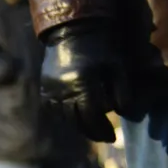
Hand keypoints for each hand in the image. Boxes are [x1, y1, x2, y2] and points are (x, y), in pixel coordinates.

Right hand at [41, 22, 128, 142]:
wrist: (72, 29)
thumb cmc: (101, 47)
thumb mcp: (118, 66)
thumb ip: (123, 91)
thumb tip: (123, 113)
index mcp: (83, 83)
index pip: (92, 117)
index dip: (103, 130)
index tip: (113, 138)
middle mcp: (63, 90)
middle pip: (77, 121)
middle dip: (92, 132)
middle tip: (104, 137)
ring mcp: (51, 89)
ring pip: (64, 117)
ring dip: (79, 125)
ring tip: (91, 127)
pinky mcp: (44, 87)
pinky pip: (53, 109)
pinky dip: (65, 115)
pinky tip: (76, 115)